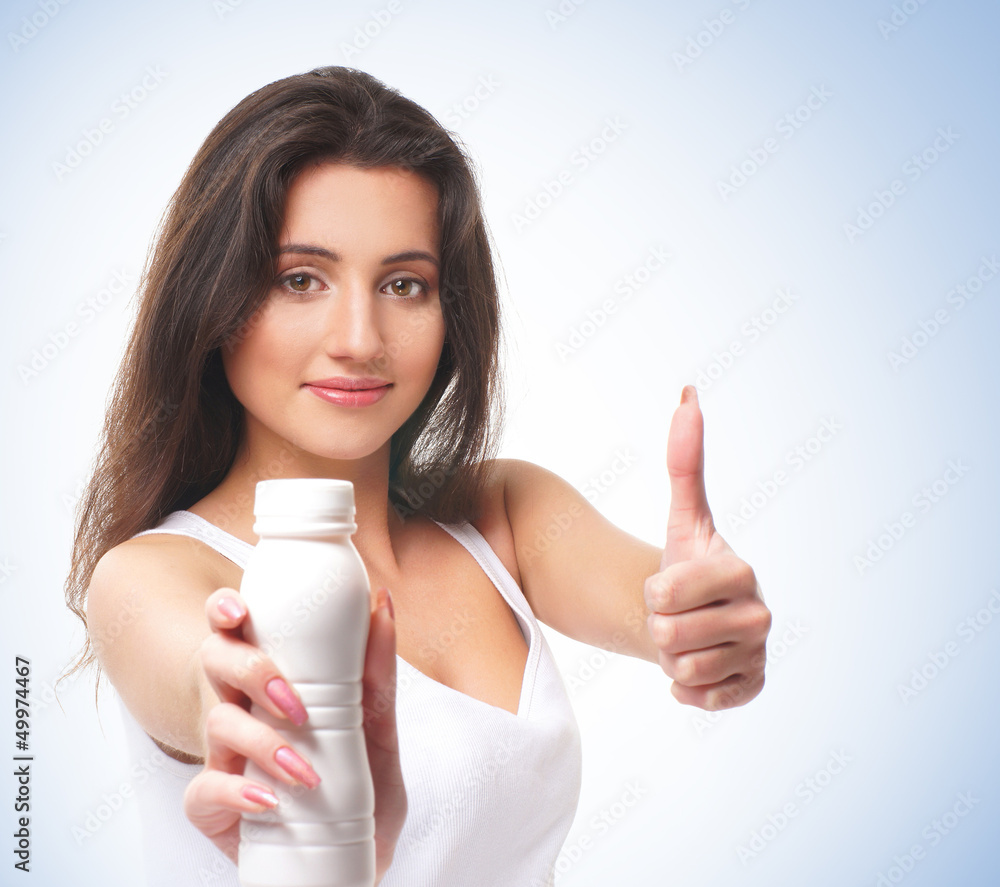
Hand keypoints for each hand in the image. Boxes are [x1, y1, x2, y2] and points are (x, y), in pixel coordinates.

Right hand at [183, 586, 406, 881]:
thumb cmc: (360, 782)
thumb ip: (377, 674)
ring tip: (304, 769)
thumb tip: (383, 605)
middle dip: (249, 670)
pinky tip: (269, 801)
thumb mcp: (377, 726)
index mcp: (272, 679)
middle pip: (215, 661)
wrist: (359, 856)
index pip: (236, 630)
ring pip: (217, 721)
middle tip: (294, 702)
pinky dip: (236, 792)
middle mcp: (242, 708)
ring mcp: (224, 756)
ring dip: (261, 741)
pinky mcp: (214, 806)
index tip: (240, 611)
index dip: (224, 610)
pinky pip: (203, 790)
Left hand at [644, 386, 771, 709]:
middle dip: (659, 625)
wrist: (694, 614)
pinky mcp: (752, 689)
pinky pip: (698, 699)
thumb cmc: (686, 562)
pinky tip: (699, 665)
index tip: (669, 584)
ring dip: (670, 656)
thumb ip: (685, 460)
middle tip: (676, 613)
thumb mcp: (683, 514)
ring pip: (680, 669)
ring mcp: (758, 656)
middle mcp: (760, 615)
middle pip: (669, 635)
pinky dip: (686, 687)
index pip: (665, 593)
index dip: (653, 591)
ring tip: (688, 635)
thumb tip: (689, 393)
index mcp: (741, 570)